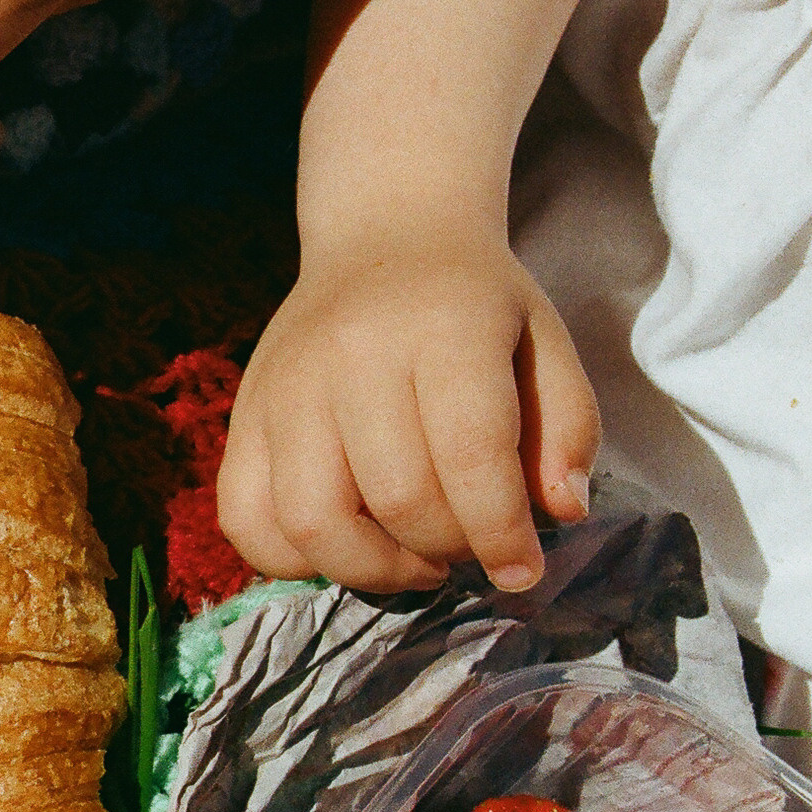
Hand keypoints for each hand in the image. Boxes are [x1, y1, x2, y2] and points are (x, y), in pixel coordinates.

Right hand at [217, 225, 599, 593]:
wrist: (384, 240)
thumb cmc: (473, 305)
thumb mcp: (546, 344)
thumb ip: (567, 429)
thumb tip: (559, 515)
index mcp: (442, 328)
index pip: (470, 454)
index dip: (501, 533)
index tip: (523, 571)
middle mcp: (352, 356)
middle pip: (395, 496)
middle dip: (445, 549)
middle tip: (465, 549)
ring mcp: (284, 388)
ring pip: (310, 521)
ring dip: (371, 568)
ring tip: (408, 561)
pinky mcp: (244, 417)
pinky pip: (244, 518)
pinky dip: (291, 559)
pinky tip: (341, 547)